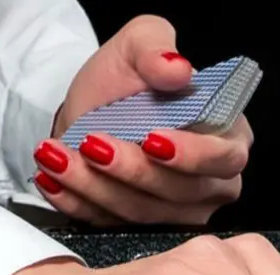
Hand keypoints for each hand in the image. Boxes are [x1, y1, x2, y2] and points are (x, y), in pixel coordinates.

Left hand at [32, 15, 253, 225]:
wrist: (89, 108)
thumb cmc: (126, 76)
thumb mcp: (139, 42)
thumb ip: (157, 48)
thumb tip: (178, 69)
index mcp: (228, 136)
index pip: (223, 157)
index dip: (191, 154)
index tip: (151, 139)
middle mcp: (211, 182)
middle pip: (180, 192)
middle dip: (131, 172)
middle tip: (91, 145)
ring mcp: (176, 211)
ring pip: (141, 213)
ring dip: (94, 186)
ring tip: (56, 157)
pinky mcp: (139, 227)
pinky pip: (108, 225)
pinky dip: (76, 203)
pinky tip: (51, 180)